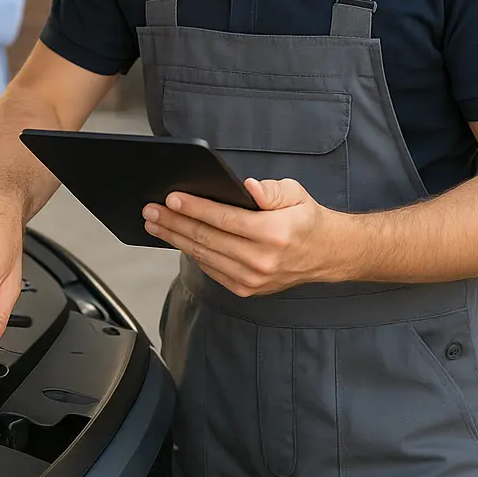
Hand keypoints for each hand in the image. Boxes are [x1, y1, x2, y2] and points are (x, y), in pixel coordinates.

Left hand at [142, 178, 346, 295]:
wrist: (326, 254)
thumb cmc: (305, 219)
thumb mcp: (295, 193)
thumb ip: (270, 190)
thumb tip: (247, 187)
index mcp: (273, 233)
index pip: (224, 218)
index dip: (195, 208)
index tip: (171, 198)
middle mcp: (261, 260)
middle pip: (207, 238)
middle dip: (174, 222)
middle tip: (151, 210)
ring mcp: (252, 279)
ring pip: (204, 255)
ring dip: (175, 238)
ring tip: (155, 224)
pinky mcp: (246, 289)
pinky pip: (211, 269)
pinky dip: (192, 253)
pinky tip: (177, 240)